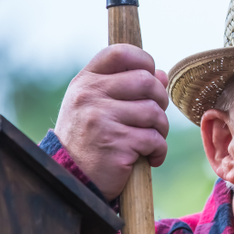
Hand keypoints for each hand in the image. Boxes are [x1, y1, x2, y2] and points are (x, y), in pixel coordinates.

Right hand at [55, 44, 169, 201]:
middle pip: (146, 81)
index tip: (149, 78)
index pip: (120, 53)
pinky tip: (150, 158)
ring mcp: (101, 118)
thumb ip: (127, 87)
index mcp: (85, 82)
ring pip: (154, 112)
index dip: (144, 61)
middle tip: (154, 118)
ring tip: (150, 141)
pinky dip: (159, 151)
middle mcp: (89, 96)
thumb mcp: (98, 106)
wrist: (71, 180)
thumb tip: (162, 74)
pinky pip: (154, 139)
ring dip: (161, 129)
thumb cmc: (89, 140)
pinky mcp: (115, 143)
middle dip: (160, 100)